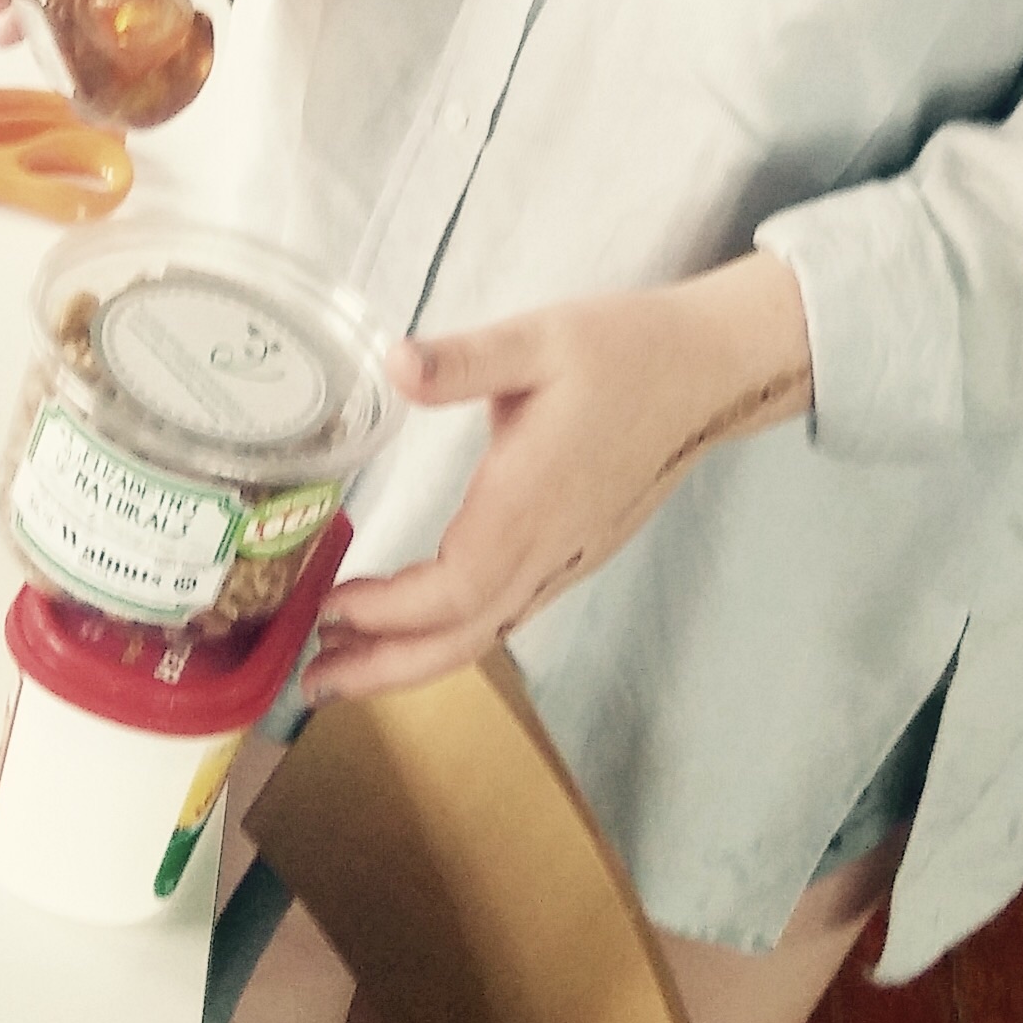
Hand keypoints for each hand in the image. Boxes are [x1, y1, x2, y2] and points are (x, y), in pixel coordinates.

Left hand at [301, 252, 813, 700]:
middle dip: (385, 668)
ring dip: (413, 660)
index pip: (453, 589)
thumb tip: (393, 363)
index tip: (330, 607)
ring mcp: (567, 559)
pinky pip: (508, 614)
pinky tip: (422, 624)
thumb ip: (463, 359)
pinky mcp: (577, 554)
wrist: (709, 373)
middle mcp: (549, 547)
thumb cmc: (625, 350)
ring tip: (348, 668)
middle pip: (462, 638)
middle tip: (314, 683)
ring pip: (484, 634)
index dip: (389, 613)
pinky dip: (454, 634)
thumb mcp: (540, 338)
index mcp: (530, 501)